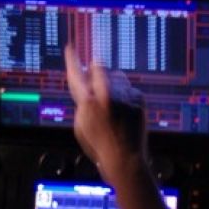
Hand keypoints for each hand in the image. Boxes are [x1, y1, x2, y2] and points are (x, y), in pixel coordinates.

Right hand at [63, 42, 146, 183]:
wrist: (124, 159)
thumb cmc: (100, 147)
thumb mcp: (81, 127)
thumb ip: (82, 104)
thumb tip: (85, 86)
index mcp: (87, 103)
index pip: (76, 73)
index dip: (72, 60)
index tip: (71, 49)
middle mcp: (105, 96)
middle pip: (99, 66)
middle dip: (96, 68)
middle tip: (96, 74)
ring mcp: (123, 96)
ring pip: (116, 76)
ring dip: (113, 84)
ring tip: (113, 103)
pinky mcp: (137, 99)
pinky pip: (130, 89)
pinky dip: (126, 97)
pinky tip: (125, 112)